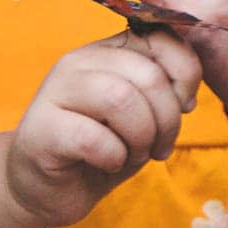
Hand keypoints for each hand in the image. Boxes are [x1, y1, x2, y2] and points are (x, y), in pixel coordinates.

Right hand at [1, 27, 201, 227]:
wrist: (46, 188)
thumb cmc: (100, 150)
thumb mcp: (142, 116)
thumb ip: (163, 93)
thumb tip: (185, 97)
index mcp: (108, 50)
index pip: (162, 38)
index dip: (186, 74)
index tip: (184, 107)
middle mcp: (79, 61)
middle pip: (148, 75)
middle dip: (167, 119)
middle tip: (158, 146)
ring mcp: (55, 90)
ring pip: (121, 99)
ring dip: (140, 137)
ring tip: (132, 154)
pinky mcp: (42, 128)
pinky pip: (94, 138)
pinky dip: (113, 157)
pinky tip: (107, 164)